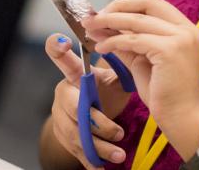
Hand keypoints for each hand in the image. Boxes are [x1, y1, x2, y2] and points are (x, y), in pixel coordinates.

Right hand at [45, 33, 129, 167]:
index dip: (57, 48)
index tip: (63, 41)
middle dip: (98, 123)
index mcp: (74, 75)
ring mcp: (61, 117)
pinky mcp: (63, 137)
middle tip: (119, 133)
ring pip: (76, 134)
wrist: (89, 118)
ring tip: (120, 155)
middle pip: (74, 108)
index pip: (60, 57)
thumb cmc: (102, 93)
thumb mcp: (112, 79)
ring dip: (99, 147)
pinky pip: (76, 152)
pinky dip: (91, 162)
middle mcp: (63, 94)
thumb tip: (142, 43)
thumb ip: (123, 66)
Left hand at [83, 0, 198, 125]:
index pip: (153, 3)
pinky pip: (133, 40)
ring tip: (90, 28)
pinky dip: (113, 42)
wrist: (182, 119)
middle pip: (147, 3)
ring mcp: (181, 38)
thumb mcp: (144, 61)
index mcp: (186, 29)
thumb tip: (102, 27)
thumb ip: (128, 42)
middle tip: (94, 16)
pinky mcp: (170, 50)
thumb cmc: (166, 94)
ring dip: (109, 22)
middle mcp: (187, 29)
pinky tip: (101, 48)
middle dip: (117, 7)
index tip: (105, 12)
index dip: (127, 4)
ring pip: (136, 20)